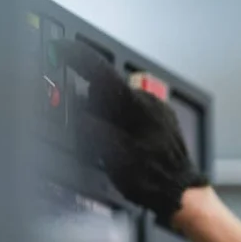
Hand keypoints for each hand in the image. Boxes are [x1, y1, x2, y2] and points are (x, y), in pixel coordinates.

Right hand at [51, 39, 208, 222]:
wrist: (181, 192)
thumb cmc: (150, 177)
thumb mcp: (111, 153)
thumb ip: (90, 126)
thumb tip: (75, 108)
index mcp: (135, 104)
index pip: (100, 70)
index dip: (76, 57)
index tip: (58, 49)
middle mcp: (149, 101)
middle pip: (107, 88)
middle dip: (88, 98)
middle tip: (80, 121)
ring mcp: (157, 110)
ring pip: (118, 101)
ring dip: (104, 113)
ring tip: (104, 140)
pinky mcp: (161, 122)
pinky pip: (131, 113)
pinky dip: (118, 121)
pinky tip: (119, 141)